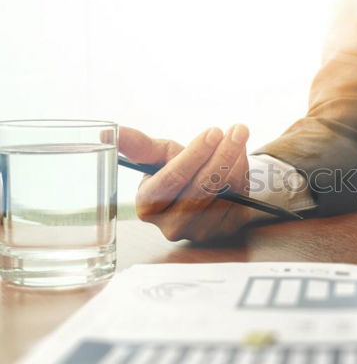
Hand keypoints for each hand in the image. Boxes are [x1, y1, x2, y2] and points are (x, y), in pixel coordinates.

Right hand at [119, 125, 250, 240]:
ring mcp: (198, 232)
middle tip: (237, 129)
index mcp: (148, 205)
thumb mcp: (157, 156)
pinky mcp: (223, 233)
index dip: (195, 154)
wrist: (201, 191)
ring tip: (240, 137)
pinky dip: (244, 176)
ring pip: (223, 194)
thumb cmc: (176, 169)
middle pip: (201, 187)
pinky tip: (241, 158)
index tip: (213, 131)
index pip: (173, 178)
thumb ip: (137, 145)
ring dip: (236, 162)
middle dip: (222, 154)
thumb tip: (106, 133)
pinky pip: (238, 201)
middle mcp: (170, 225)